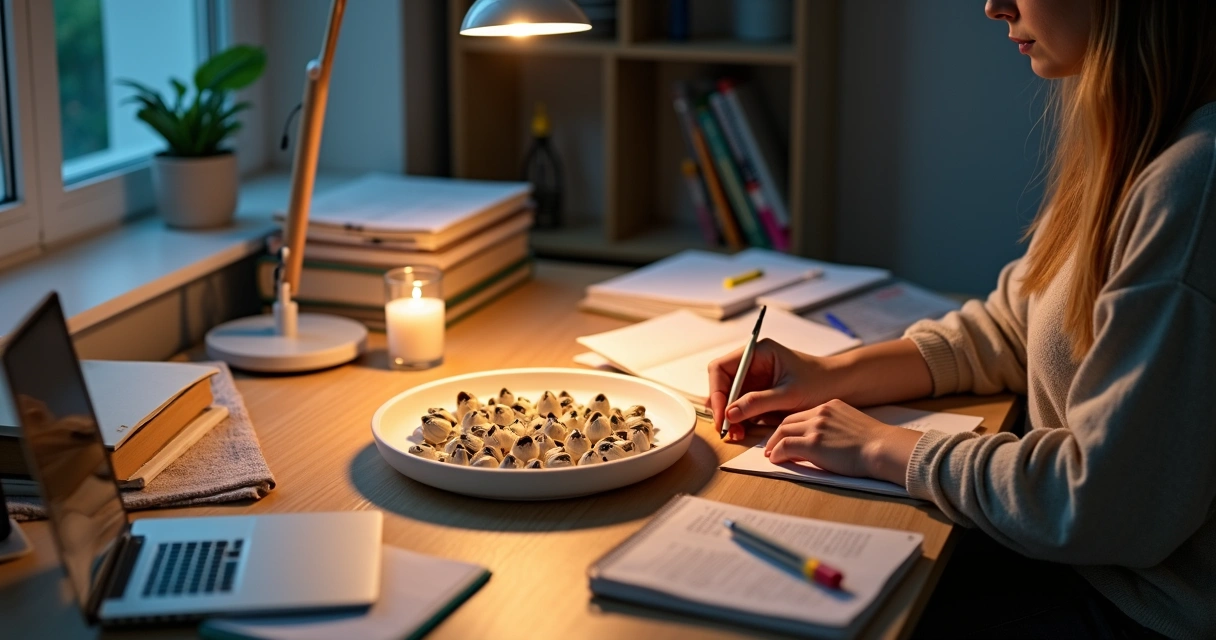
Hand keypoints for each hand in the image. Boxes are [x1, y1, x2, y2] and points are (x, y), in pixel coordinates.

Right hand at [708, 339, 842, 441]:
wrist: (841, 388)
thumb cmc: (820, 382)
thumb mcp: (789, 394)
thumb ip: (758, 402)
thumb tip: (730, 413)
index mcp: (757, 353)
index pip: (721, 368)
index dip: (716, 391)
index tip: (721, 414)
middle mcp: (752, 364)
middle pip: (722, 384)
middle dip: (721, 406)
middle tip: (725, 429)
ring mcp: (755, 379)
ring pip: (729, 398)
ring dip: (729, 416)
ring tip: (736, 435)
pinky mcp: (760, 395)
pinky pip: (741, 407)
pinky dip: (739, 420)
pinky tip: (742, 432)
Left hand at [764, 399, 921, 484]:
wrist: (884, 448)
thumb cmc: (874, 444)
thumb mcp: (850, 426)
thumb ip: (833, 428)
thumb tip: (821, 442)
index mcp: (831, 406)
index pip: (802, 414)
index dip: (790, 426)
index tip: (784, 435)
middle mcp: (820, 412)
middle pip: (788, 420)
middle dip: (777, 434)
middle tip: (771, 445)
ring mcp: (816, 426)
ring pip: (783, 431)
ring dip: (774, 443)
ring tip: (770, 453)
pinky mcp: (813, 443)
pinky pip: (785, 446)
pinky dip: (776, 453)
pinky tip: (775, 459)